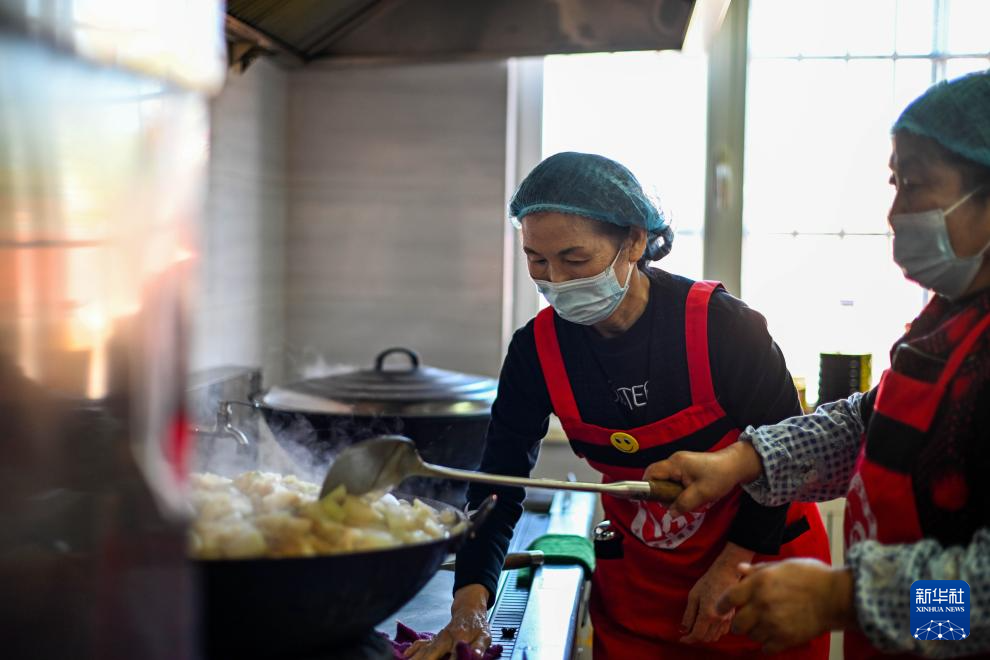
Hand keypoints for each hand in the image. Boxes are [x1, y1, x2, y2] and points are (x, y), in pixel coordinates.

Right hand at [405, 584, 490, 658]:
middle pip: (433, 652)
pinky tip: (406, 655)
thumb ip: (479, 646)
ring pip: (424, 650)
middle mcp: (445, 637)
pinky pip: (419, 644)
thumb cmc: (477, 626)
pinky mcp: (433, 639)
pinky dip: (412, 650)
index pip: (454, 654)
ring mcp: (437, 638)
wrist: (469, 610)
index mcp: (459, 637)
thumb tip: (476, 655)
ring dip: (416, 657)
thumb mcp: (484, 636)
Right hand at [645, 440, 762, 516]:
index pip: (651, 473)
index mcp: (675, 464)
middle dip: (662, 492)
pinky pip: (675, 479)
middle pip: (658, 477)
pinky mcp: (687, 467)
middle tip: (672, 505)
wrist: (736, 465)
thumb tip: (670, 513)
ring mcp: (681, 463)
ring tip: (683, 501)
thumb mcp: (701, 494)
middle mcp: (675, 461)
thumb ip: (683, 504)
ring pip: (667, 479)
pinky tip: (689, 496)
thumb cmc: (718, 477)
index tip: (653, 501)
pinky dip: (679, 489)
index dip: (647, 487)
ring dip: (672, 492)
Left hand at [679, 543, 750, 643]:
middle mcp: (719, 619)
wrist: (726, 573)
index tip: (681, 639)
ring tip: (697, 627)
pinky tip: (708, 624)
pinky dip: (714, 632)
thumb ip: (688, 615)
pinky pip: (722, 632)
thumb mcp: (693, 596)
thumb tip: (683, 630)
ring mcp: (727, 619)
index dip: (688, 639)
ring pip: (715, 637)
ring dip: (705, 636)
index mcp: (708, 614)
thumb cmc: (707, 582)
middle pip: (706, 638)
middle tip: (688, 631)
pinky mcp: (732, 617)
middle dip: (696, 637)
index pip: (697, 635)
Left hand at [716, 559, 854, 653]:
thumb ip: (758, 570)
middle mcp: (762, 605)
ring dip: (754, 632)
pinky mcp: (786, 639)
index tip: (721, 608)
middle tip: (745, 619)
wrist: (836, 597)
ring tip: (764, 625)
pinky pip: (766, 648)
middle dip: (739, 622)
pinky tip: (774, 635)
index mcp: (759, 584)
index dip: (721, 605)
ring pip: (751, 636)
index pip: (728, 598)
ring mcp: (773, 624)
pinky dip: (767, 643)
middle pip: (737, 623)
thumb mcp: (782, 565)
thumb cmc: (811, 576)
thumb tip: (738, 569)